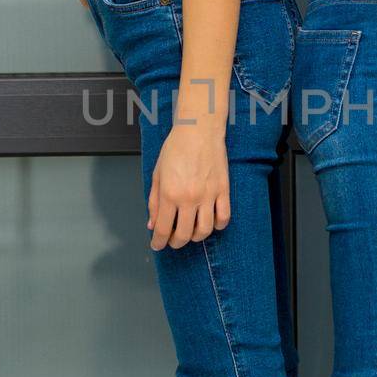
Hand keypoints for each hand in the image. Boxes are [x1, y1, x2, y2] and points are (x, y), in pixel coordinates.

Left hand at [148, 122, 230, 249]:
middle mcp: (189, 198)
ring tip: (190, 233)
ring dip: (195, 237)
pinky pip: (223, 218)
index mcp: (169, 194)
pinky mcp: (223, 190)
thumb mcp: (157, 174)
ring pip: (205, 231)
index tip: (157, 245)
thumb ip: (154, 202)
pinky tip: (210, 222)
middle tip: (172, 241)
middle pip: (183, 235)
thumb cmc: (176, 148)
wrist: (199, 130)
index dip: (159, 242)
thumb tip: (153, 224)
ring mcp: (208, 195)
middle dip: (175, 243)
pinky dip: (217, 225)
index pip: (163, 229)